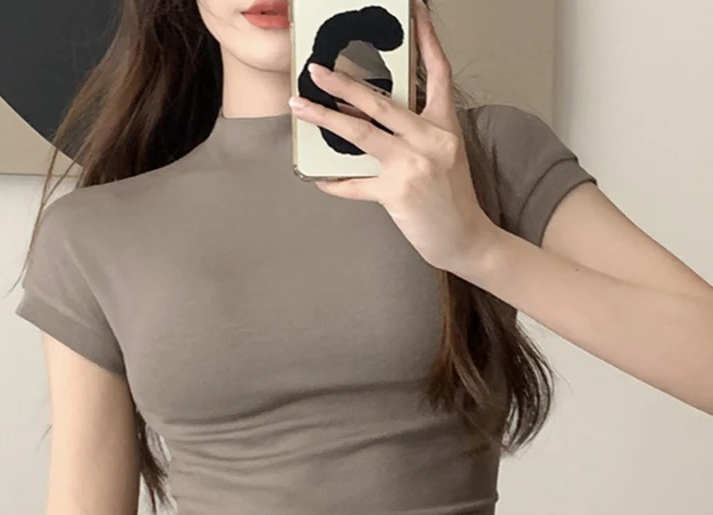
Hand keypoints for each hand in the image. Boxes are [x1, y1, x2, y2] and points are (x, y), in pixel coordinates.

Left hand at [287, 0, 502, 279]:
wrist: (466, 239)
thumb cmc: (452, 198)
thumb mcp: (444, 156)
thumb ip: (415, 134)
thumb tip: (367, 117)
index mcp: (445, 126)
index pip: (438, 73)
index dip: (426, 39)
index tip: (413, 11)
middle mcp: (431, 140)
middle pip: (381, 102)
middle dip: (343, 82)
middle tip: (316, 69)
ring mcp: (414, 166)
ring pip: (361, 134)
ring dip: (326, 119)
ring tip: (300, 107)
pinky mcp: (398, 193)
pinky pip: (356, 185)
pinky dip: (335, 183)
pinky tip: (318, 179)